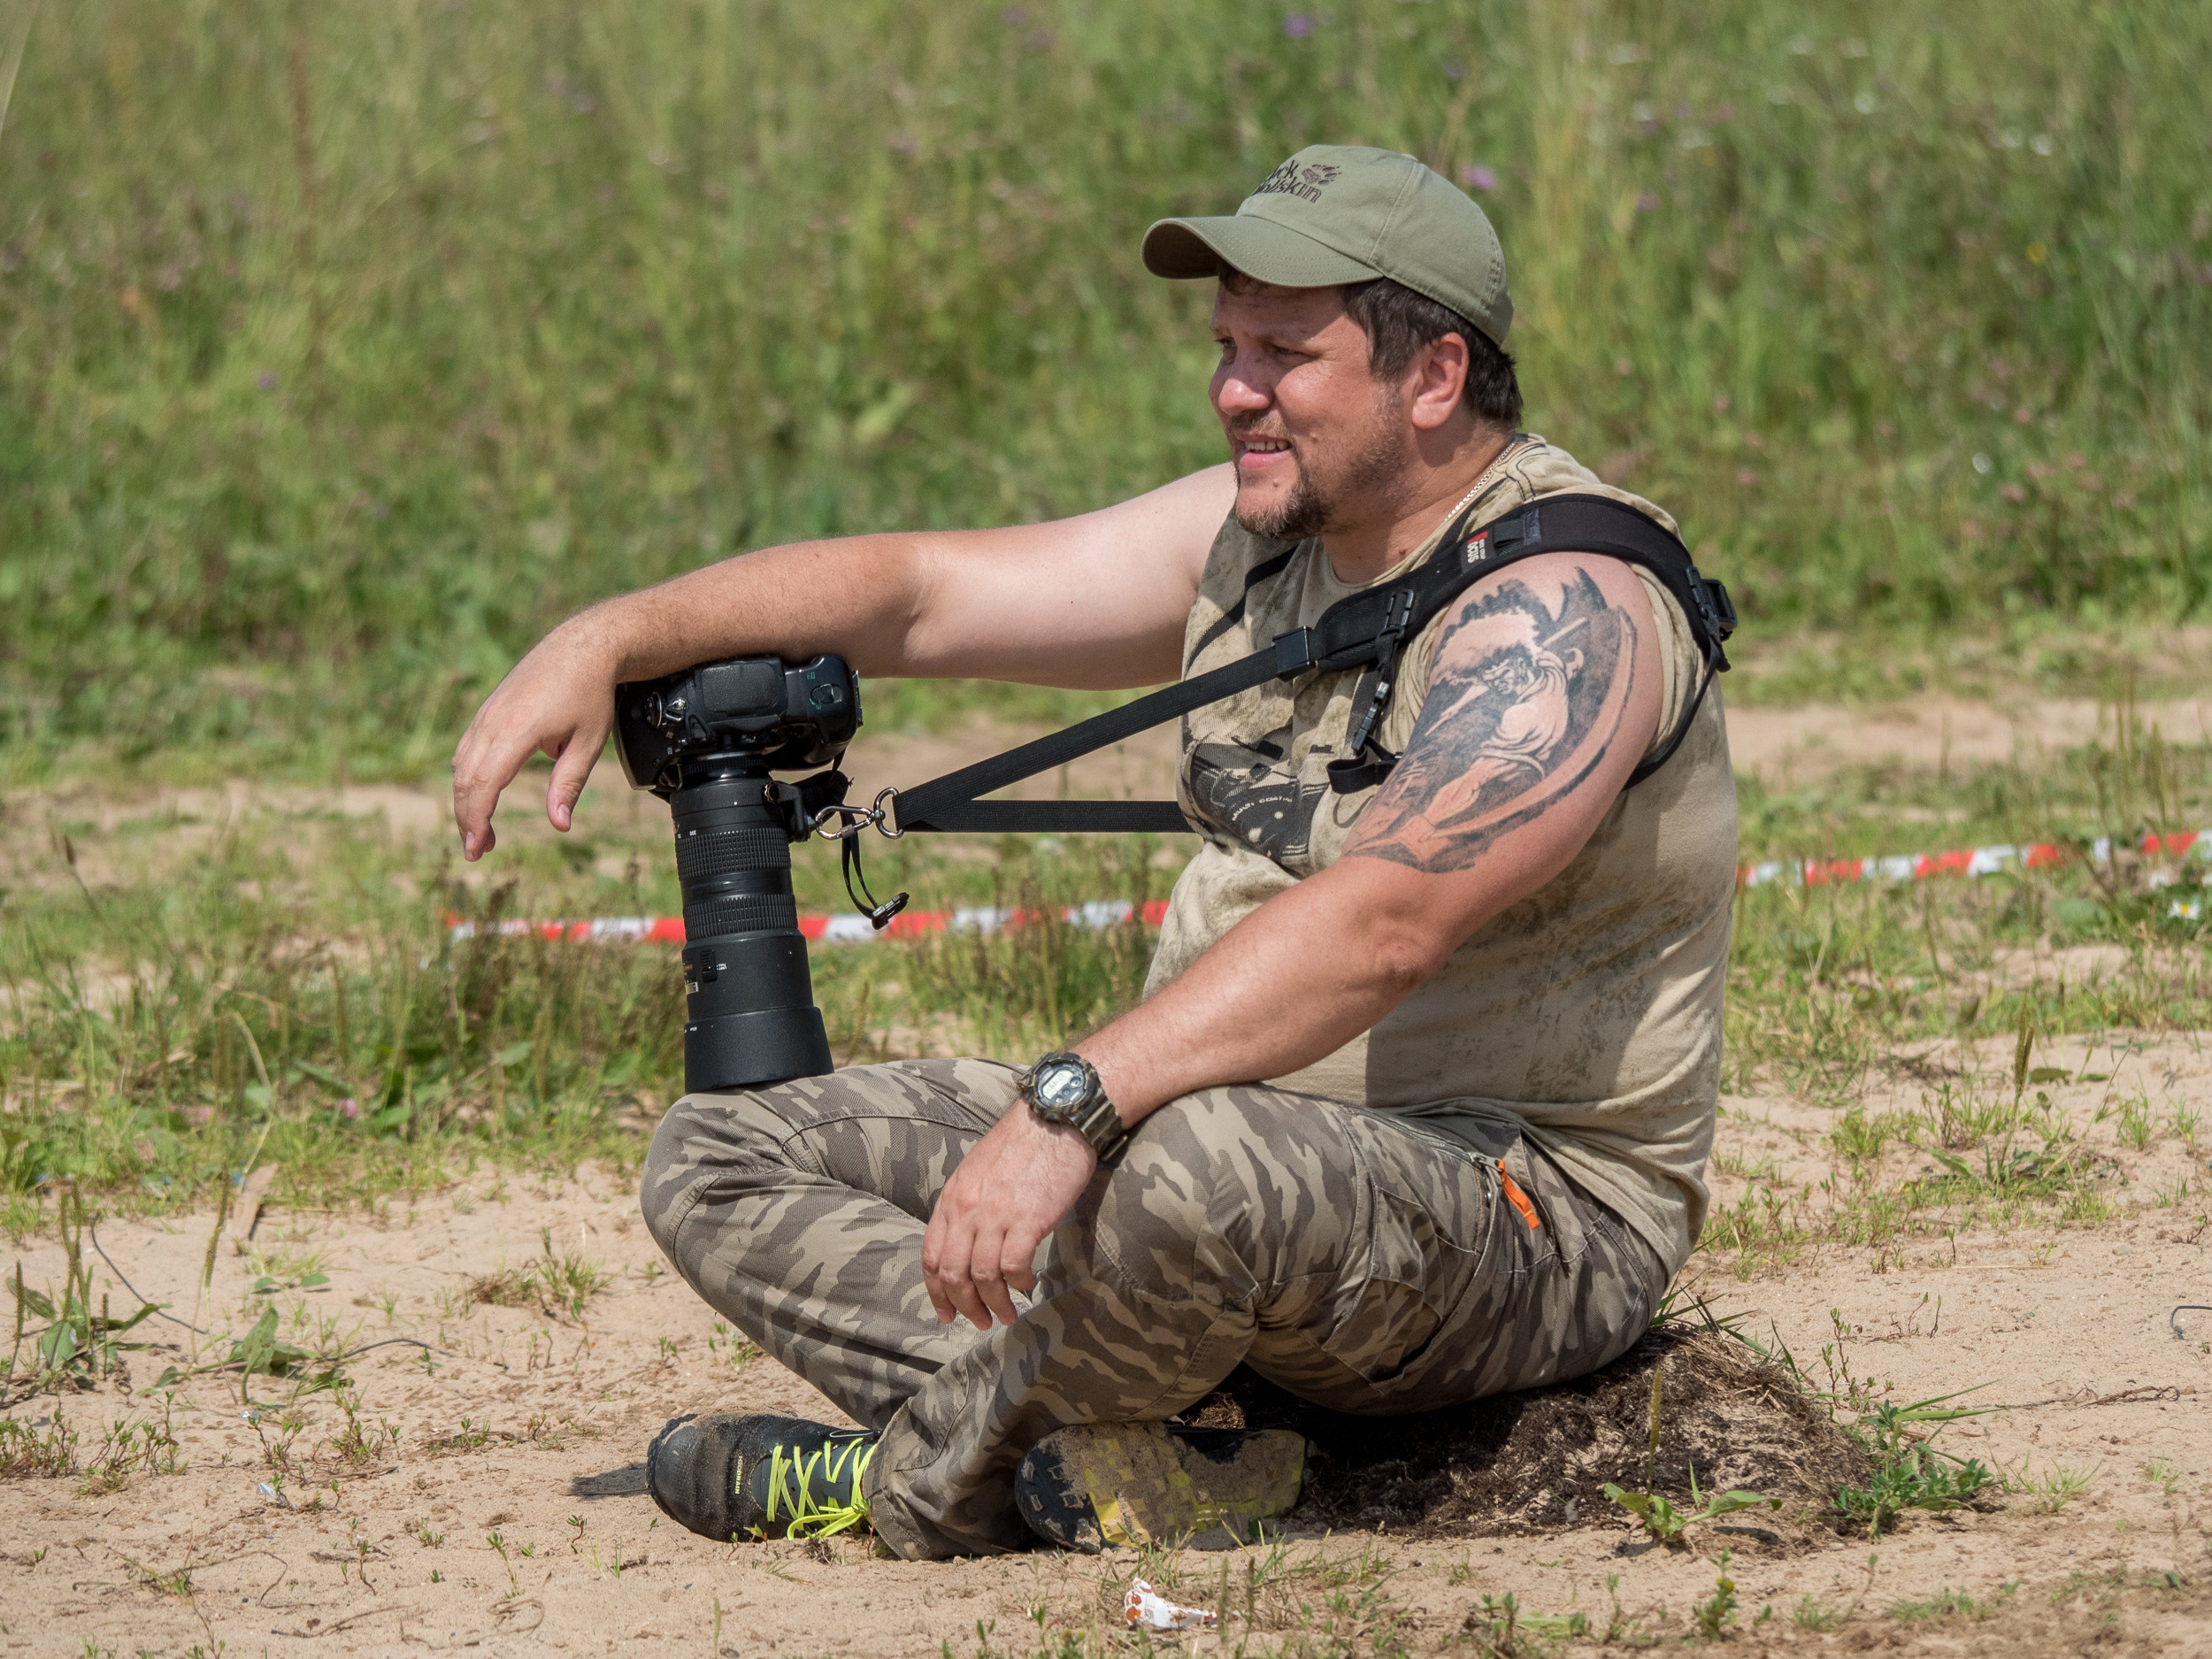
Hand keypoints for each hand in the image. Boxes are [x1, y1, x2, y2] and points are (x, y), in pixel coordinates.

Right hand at [451, 620, 620, 859]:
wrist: (583, 645)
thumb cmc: (590, 694)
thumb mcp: (588, 742)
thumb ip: (569, 784)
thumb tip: (559, 825)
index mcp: (517, 731)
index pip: (484, 784)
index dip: (476, 819)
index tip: (477, 847)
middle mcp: (493, 721)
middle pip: (465, 780)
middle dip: (466, 819)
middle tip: (477, 850)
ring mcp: (487, 714)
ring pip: (462, 765)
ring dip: (465, 801)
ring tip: (481, 831)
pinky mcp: (488, 710)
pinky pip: (467, 749)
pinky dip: (467, 777)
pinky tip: (479, 796)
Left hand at [922, 1105, 1098, 1328]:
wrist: (1055, 1117)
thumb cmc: (1022, 1143)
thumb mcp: (977, 1170)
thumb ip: (966, 1204)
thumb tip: (966, 1242)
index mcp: (952, 1198)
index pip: (930, 1256)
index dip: (937, 1292)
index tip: (948, 1313)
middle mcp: (966, 1209)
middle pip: (951, 1273)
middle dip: (963, 1306)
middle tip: (979, 1321)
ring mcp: (995, 1214)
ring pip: (981, 1277)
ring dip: (994, 1303)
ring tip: (1006, 1314)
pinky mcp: (1027, 1219)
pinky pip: (1013, 1267)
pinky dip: (1018, 1283)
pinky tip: (1028, 1284)